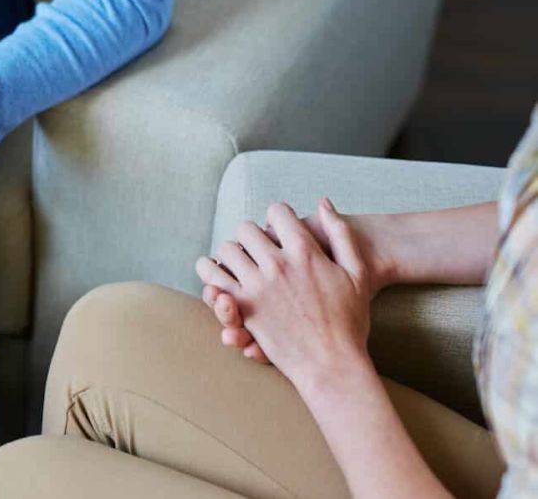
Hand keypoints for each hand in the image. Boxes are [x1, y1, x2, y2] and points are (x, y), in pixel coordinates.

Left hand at [196, 199, 373, 388]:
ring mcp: (257, 286)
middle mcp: (278, 265)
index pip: (277, 213)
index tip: (279, 227)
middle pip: (246, 229)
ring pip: (226, 249)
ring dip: (230, 252)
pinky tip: (216, 275)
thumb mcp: (357, 272)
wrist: (334, 364)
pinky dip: (209, 272)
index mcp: (306, 252)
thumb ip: (340, 233)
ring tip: (237, 260)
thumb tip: (323, 202)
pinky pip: (212, 278)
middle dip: (251, 235)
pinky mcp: (242, 308)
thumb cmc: (350, 321)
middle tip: (257, 247)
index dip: (278, 216)